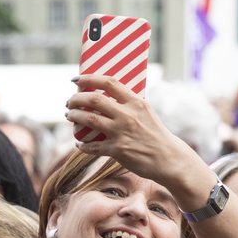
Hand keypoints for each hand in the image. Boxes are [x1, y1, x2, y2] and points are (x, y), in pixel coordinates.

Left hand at [66, 75, 213, 194]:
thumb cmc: (155, 134)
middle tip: (69, 102)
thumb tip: (105, 97)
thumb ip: (128, 104)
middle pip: (93, 100)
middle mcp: (127, 115)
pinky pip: (92, 146)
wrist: (168, 158)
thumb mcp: (145, 112)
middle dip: (76, 99)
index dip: (88, 78)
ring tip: (70, 116)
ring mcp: (121, 132)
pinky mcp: (117, 150)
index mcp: (136, 102)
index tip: (75, 79)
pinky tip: (79, 144)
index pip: (108, 83)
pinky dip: (82, 145)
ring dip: (75, 117)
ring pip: (89, 120)